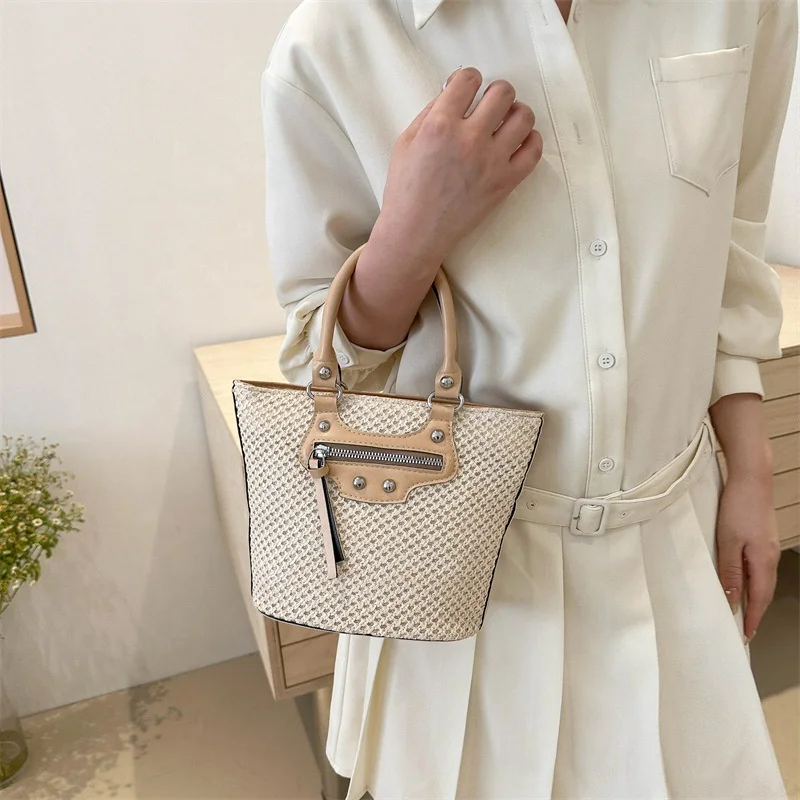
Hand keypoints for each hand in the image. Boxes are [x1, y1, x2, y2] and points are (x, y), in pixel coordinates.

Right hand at [378, 66, 543, 264]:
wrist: (416, 233)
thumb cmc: (405, 190)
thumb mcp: (405, 142)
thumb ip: (430, 113)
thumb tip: (454, 92)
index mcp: (440, 125)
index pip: (468, 78)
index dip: (467, 79)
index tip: (466, 90)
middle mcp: (469, 139)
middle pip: (503, 92)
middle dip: (495, 92)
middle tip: (488, 105)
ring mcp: (492, 161)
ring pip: (524, 116)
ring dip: (515, 113)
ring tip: (504, 124)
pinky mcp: (505, 182)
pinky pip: (534, 150)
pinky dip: (530, 141)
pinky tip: (516, 143)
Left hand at [715, 472, 779, 642]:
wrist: (751, 478)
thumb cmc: (738, 507)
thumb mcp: (728, 542)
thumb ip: (729, 572)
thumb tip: (732, 601)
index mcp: (764, 562)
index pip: (759, 600)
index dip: (752, 619)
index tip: (744, 637)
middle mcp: (770, 557)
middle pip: (763, 592)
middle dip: (753, 612)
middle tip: (741, 628)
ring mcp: (768, 547)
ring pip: (761, 579)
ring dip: (751, 596)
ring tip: (739, 609)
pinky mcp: (763, 538)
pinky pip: (758, 567)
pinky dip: (750, 580)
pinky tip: (740, 580)